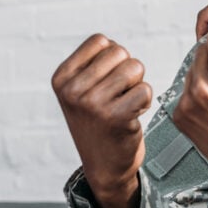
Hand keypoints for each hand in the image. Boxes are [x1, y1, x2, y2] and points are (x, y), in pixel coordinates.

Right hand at [52, 34, 152, 207]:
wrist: (104, 166)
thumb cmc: (98, 121)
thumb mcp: (80, 90)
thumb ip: (93, 62)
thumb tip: (113, 45)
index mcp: (61, 78)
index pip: (100, 40)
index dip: (112, 57)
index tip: (105, 81)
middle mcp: (72, 90)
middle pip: (120, 52)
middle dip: (127, 70)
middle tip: (118, 95)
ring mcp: (92, 104)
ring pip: (135, 67)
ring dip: (137, 85)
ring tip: (124, 104)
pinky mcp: (116, 118)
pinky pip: (145, 89)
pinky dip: (145, 101)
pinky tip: (132, 116)